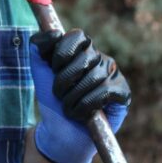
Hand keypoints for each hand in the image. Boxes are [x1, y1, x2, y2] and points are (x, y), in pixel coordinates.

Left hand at [30, 29, 130, 162]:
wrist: (60, 130)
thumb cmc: (51, 98)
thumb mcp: (39, 69)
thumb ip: (39, 45)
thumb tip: (53, 32)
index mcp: (81, 49)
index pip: (77, 36)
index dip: (62, 52)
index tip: (53, 69)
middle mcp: (100, 58)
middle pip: (85, 57)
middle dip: (64, 79)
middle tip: (58, 94)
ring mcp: (113, 74)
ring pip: (94, 76)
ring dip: (73, 97)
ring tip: (68, 107)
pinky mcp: (123, 92)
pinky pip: (105, 91)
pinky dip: (87, 104)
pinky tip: (82, 114)